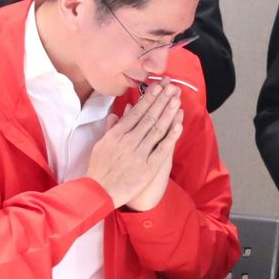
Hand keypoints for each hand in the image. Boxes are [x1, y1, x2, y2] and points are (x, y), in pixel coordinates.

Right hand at [85, 82, 182, 208]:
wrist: (99, 192)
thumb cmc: (99, 168)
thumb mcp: (101, 144)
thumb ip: (112, 127)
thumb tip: (120, 111)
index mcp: (117, 134)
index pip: (136, 112)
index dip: (149, 98)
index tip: (158, 87)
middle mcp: (129, 141)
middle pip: (149, 117)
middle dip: (161, 100)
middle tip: (172, 86)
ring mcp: (139, 154)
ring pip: (157, 129)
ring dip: (168, 113)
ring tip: (177, 99)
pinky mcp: (148, 167)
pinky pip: (162, 149)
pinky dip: (171, 136)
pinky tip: (179, 125)